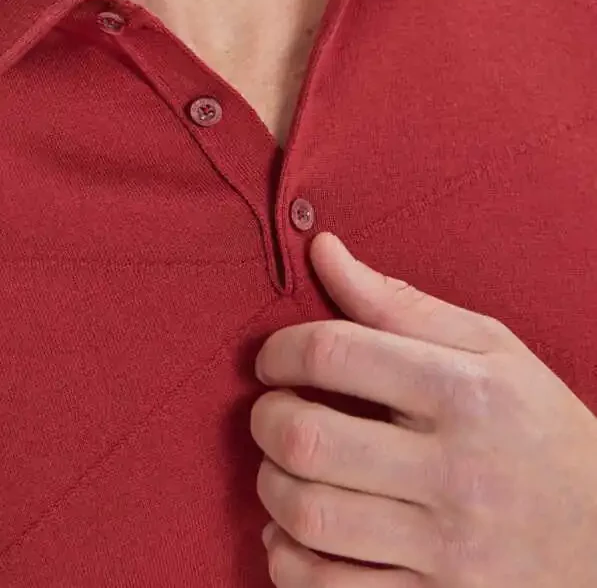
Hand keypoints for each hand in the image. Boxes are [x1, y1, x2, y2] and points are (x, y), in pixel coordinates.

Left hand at [251, 231, 596, 584]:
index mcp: (464, 391)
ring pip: (311, 516)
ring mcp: (447, 546)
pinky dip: (288, 559)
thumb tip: (322, 249)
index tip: (274, 360)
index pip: (336, 353)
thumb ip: (398, 302)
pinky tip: (293, 533)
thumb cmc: (540, 428)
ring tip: (283, 469)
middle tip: (272, 412)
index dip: (281, 350)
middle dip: (266, 419)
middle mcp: (455, 470)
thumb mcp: (491, 350)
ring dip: (272, 487)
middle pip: (311, 437)